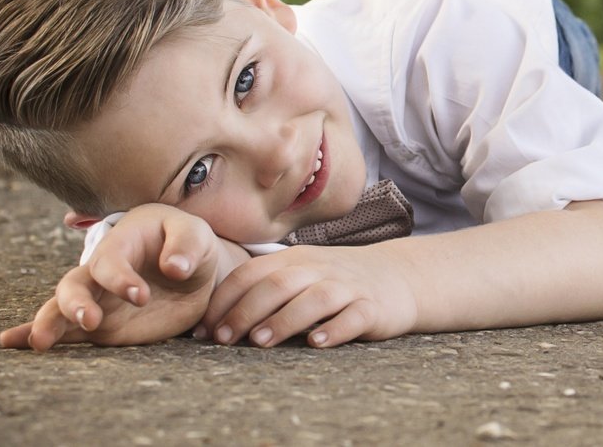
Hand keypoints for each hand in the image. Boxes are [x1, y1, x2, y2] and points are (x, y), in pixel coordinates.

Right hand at [0, 204, 230, 350]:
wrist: (190, 267)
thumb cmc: (190, 244)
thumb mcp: (196, 234)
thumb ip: (187, 245)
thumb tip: (175, 268)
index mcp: (122, 243)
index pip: (110, 262)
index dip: (120, 279)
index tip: (141, 297)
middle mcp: (101, 271)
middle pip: (74, 285)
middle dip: (75, 304)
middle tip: (90, 321)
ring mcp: (97, 299)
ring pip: (61, 308)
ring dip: (48, 323)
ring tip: (39, 342)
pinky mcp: (101, 325)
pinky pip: (67, 332)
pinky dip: (36, 334)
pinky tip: (13, 343)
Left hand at [198, 244, 418, 348]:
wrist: (398, 277)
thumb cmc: (336, 281)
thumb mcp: (301, 273)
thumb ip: (264, 287)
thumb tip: (213, 319)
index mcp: (296, 259)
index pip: (253, 272)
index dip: (225, 299)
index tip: (205, 329)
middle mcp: (320, 269)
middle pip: (279, 283)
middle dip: (246, 310)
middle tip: (224, 339)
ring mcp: (348, 287)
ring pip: (315, 298)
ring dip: (285, 319)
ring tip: (262, 341)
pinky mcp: (372, 307)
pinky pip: (354, 316)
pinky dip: (335, 329)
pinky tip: (317, 343)